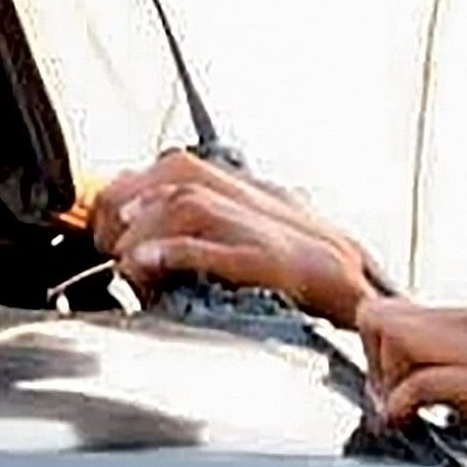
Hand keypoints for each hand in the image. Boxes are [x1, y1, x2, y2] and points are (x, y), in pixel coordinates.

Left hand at [89, 149, 377, 326]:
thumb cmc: (297, 276)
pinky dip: (170, 251)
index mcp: (242, 186)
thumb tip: (137, 228)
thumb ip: (195, 225)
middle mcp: (251, 195)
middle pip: (167, 177)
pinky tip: (146, 264)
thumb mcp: (244, 235)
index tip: (107, 230)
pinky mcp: (267, 260)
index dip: (125, 195)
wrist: (359, 299)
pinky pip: (210, 245)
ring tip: (129, 264)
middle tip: (112, 251)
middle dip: (128, 212)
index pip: (166, 168)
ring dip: (144, 233)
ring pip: (183, 203)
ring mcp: (260, 225)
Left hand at [357, 299, 466, 466]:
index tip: (383, 391)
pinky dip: (405, 406)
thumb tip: (386, 389)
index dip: (368, 351)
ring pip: (394, 334)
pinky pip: (423, 381)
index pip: (381, 310)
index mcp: (463, 325)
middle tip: (390, 404)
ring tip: (402, 416)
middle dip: (370, 362)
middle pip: (376, 315)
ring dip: (386, 381)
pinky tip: (413, 425)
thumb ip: (438, 376)